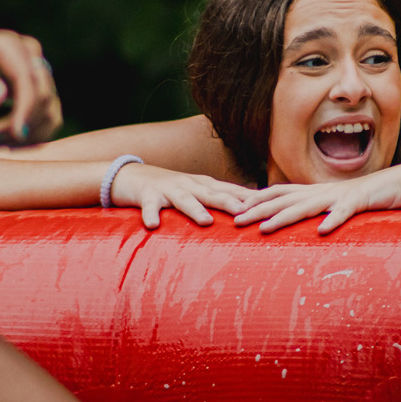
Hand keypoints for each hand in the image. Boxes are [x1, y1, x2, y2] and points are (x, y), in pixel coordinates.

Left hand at [0, 20, 60, 145]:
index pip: (28, 81)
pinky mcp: (42, 85)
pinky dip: (34, 132)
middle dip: (24, 124)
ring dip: (30, 133)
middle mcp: (32, 55)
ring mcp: (40, 70)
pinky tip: (10, 140)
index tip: (17, 135)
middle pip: (44, 97)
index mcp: (12, 47)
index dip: (27, 110)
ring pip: (50, 109)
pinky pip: (48, 113)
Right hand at [110, 163, 257, 229]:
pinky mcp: (147, 196)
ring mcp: (168, 189)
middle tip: (246, 213)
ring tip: (205, 221)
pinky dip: (151, 214)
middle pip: (212, 194)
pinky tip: (153, 225)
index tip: (267, 207)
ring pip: (183, 199)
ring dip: (195, 209)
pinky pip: (149, 207)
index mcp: (204, 186)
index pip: (230, 191)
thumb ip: (221, 200)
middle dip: (229, 202)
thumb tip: (252, 210)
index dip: (248, 199)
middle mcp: (189, 185)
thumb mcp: (199, 192)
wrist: (133, 176)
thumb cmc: (172, 189)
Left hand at [233, 164, 400, 234]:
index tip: (235, 210)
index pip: (279, 193)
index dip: (257, 200)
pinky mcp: (359, 202)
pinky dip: (333, 220)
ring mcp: (339, 196)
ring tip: (264, 228)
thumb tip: (303, 226)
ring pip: (306, 206)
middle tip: (235, 221)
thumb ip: (320, 213)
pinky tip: (322, 231)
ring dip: (284, 217)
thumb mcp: (339, 206)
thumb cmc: (369, 197)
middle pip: (284, 199)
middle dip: (258, 210)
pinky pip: (344, 212)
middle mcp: (322, 192)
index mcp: (316, 192)